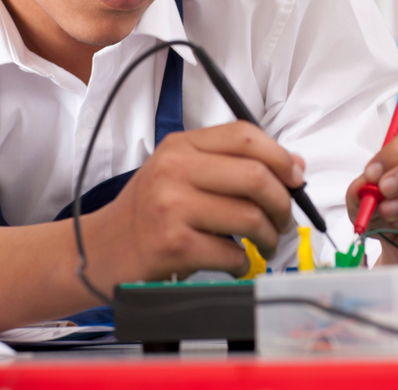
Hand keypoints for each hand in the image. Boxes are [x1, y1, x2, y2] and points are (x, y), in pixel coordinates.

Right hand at [83, 121, 303, 288]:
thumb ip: (231, 164)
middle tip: (284, 219)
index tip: (296, 178)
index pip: (244, 135)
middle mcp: (174, 170)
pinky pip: (231, 252)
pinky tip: (234, 262)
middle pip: (254, 175)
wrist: (102, 249)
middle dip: (283, 202)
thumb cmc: (148, 213)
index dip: (280, 156)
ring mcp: (171, 206)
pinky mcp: (173, 244)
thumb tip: (294, 165)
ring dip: (268, 236)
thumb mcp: (181, 174)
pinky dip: (243, 262)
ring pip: (249, 215)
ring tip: (264, 243)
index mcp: (180, 146)